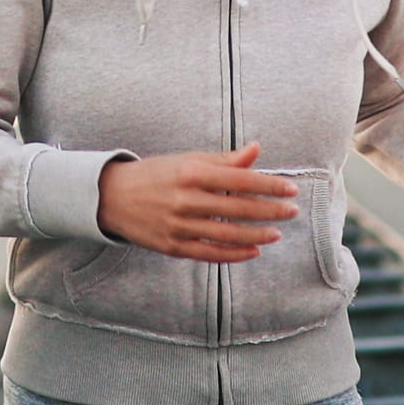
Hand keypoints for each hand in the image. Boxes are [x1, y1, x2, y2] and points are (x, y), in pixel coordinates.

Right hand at [96, 143, 299, 263]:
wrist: (111, 197)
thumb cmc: (155, 174)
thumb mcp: (187, 159)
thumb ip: (224, 160)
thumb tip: (256, 150)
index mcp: (191, 172)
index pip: (240, 179)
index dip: (269, 185)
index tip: (291, 188)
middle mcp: (186, 199)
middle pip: (238, 208)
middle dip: (270, 210)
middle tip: (292, 211)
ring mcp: (179, 226)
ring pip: (228, 234)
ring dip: (257, 234)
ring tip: (276, 232)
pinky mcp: (173, 246)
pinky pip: (210, 253)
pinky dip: (234, 253)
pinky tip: (253, 250)